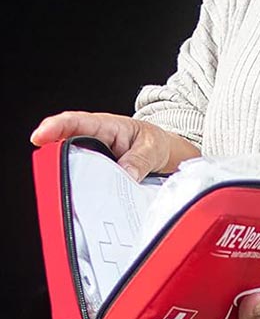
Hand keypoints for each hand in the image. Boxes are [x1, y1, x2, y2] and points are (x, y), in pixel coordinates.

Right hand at [30, 111, 199, 181]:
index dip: (55, 127)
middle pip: (64, 143)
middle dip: (51, 154)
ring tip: (60, 186)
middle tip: (47, 168)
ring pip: (70, 162)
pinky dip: (78, 185)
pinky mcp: (94, 170)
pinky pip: (82, 176)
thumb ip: (139, 160)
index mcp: (106, 125)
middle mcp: (92, 139)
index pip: (76, 122)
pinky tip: (79, 196)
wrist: (161, 151)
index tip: (40, 136)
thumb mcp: (152, 148)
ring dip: (64, 173)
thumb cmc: (153, 142)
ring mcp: (91, 155)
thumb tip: (126, 174)